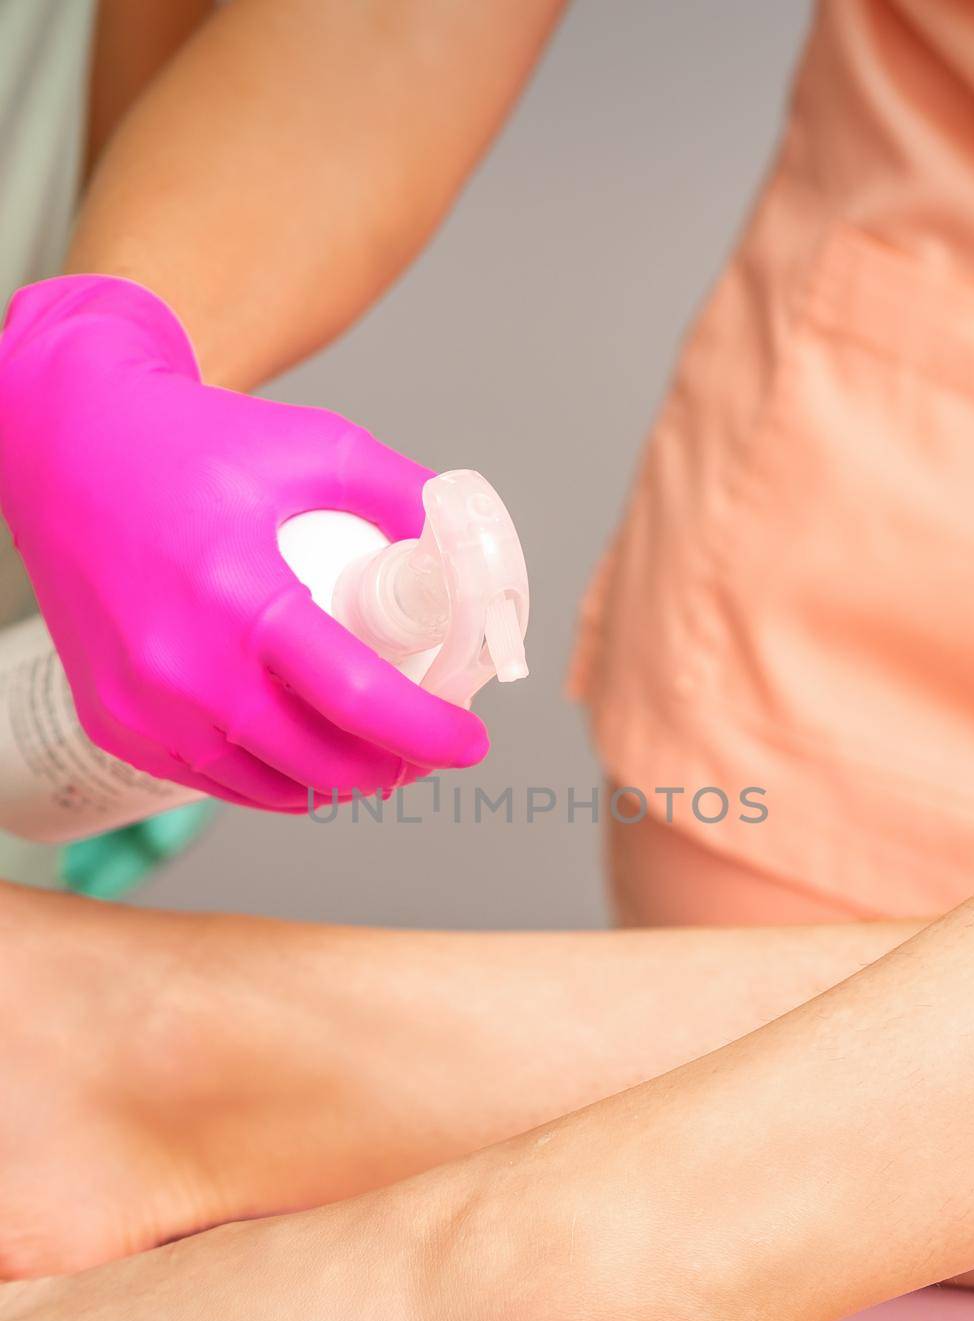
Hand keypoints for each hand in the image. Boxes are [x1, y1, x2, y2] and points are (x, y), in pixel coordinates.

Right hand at [0, 275, 488, 809]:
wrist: (66, 448)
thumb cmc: (189, 443)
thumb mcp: (315, 444)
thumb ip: (403, 493)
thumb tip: (466, 555)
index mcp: (239, 594)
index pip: (359, 699)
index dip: (430, 734)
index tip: (470, 739)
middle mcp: (182, 663)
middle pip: (322, 761)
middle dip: (394, 769)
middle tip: (426, 750)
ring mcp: (142, 704)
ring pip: (270, 787)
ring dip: (336, 784)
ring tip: (371, 754)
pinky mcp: (114, 723)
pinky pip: (212, 781)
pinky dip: (268, 780)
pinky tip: (300, 756)